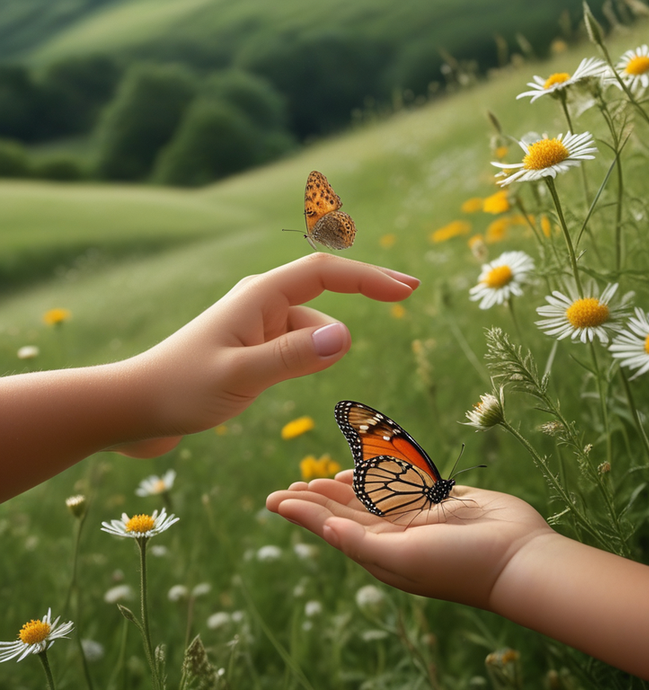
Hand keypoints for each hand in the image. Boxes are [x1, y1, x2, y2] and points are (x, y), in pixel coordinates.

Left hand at [132, 254, 419, 440]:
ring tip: (254, 384)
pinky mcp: (253, 347)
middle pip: (325, 295)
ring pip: (310, 332)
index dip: (369, 277)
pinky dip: (302, 362)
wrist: (135, 407)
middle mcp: (262, 302)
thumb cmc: (180, 389)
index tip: (407, 289)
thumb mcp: (240, 376)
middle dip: (359, 298)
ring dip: (312, 354)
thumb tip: (346, 336)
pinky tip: (268, 385)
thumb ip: (292, 356)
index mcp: (260, 295)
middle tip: (404, 295)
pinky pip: (295, 348)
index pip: (326, 272)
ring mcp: (258, 325)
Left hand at [266, 471, 551, 609]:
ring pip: (366, 497)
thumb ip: (364, 544)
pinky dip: (374, 476)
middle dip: (314, 500)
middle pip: (343, 513)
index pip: (332, 529)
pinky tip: (357, 473)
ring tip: (314, 480)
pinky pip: (396, 483)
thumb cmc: (458, 564)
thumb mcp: (405, 560)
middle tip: (286, 487)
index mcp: (379, 553)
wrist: (515, 555)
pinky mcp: (432, 497)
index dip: (304, 514)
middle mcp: (391, 534)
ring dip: (340, 489)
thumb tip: (327, 531)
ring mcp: (412, 515)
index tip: (276, 499)